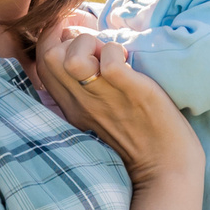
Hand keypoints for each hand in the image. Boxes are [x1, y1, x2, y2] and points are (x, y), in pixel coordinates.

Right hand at [31, 29, 198, 186]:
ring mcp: (103, 98)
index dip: (57, 40)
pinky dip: (116, 53)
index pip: (43, 61)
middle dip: (73, 40)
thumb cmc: (140, 138)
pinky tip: (129, 63)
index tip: (84, 42)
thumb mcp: (99, 115)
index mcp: (71, 106)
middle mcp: (80, 102)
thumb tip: (87, 53)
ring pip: (70, 58)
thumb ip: (85, 89)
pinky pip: (109, 61)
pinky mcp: (131, 93)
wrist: (166, 170)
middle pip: (49, 56)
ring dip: (92, 45)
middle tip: (101, 52)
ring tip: (113, 57)